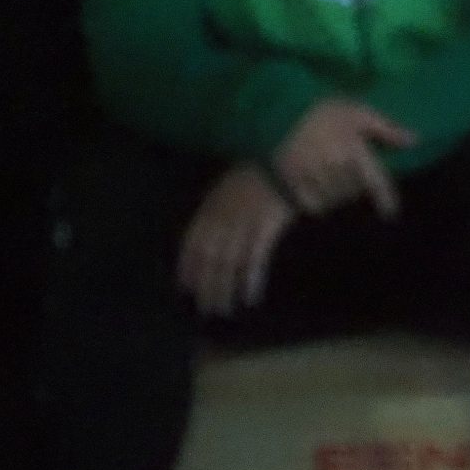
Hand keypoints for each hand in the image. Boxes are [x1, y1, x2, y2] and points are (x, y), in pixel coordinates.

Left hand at [177, 164, 294, 316]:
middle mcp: (222, 220)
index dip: (188, 268)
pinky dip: (251, 281)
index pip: (193, 244)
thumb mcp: (229, 183)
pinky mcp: (265, 231)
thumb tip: (209, 227)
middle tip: (206, 309)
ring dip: (225, 290)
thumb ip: (218, 205)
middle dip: (207, 286)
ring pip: (228, 264)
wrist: (283, 160)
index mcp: (210, 207)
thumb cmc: (259, 168)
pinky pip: (254, 261)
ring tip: (224, 310)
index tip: (186, 288)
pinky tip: (250, 297)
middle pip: (209, 260)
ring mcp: (243, 226)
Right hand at [272, 98, 411, 217]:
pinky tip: (310, 184)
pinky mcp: (293, 187)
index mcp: (355, 150)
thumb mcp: (357, 112)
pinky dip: (316, 200)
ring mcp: (314, 179)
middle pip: (353, 191)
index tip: (391, 214)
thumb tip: (416, 140)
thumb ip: (387, 129)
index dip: (385, 199)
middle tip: (340, 166)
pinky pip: (313, 205)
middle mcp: (337, 167)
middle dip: (352, 184)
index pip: (376, 182)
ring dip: (334, 192)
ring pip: (334, 199)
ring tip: (324, 172)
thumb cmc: (322, 110)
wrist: (279, 112)